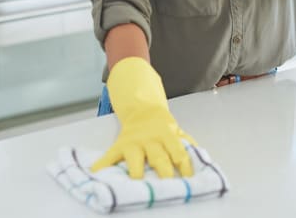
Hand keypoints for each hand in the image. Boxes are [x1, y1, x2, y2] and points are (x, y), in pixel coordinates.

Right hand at [91, 57, 196, 178]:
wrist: (142, 110)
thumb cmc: (163, 127)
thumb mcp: (177, 131)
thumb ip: (187, 143)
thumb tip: (200, 157)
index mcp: (167, 135)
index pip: (178, 151)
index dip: (184, 166)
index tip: (188, 180)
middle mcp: (150, 139)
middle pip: (158, 157)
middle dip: (163, 171)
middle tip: (167, 184)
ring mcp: (133, 143)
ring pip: (135, 158)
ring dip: (136, 170)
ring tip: (137, 182)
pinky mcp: (119, 145)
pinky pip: (110, 156)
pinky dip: (102, 165)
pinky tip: (96, 174)